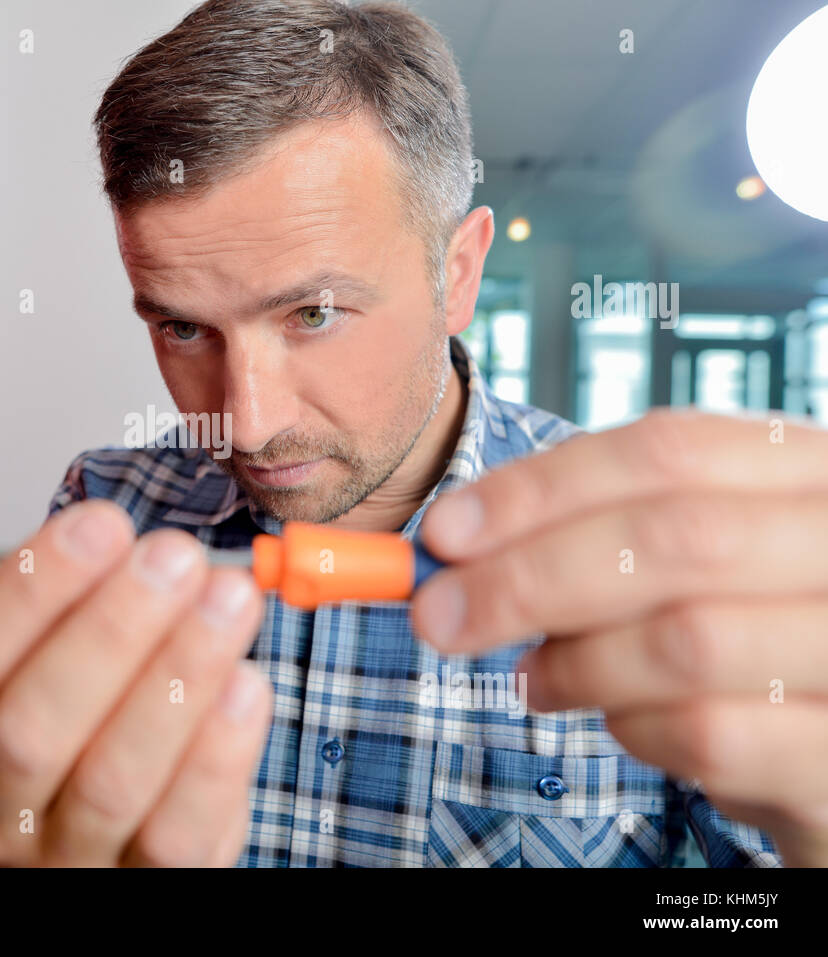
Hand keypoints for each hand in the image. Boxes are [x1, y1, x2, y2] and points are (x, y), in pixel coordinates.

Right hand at [0, 500, 270, 865]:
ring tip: (229, 601)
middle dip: (113, 630)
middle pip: (35, 726)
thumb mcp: (47, 666)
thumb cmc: (73, 732)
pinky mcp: (141, 884)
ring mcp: (66, 853)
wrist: (75, 852)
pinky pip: (177, 834)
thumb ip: (77, 611)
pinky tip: (247, 686)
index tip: (102, 525)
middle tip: (174, 559)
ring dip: (178, 677)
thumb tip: (146, 547)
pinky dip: (216, 755)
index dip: (35, 589)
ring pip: (111, 781)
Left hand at [411, 408, 827, 865]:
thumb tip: (455, 547)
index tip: (443, 533)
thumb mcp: (697, 562)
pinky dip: (632, 730)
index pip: (666, 451)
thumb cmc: (758, 638)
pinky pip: (710, 735)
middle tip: (436, 615)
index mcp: (811, 471)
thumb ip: (599, 534)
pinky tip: (618, 725)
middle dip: (528, 577)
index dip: (539, 488)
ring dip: (575, 663)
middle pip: (671, 538)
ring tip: (532, 680)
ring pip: (685, 640)